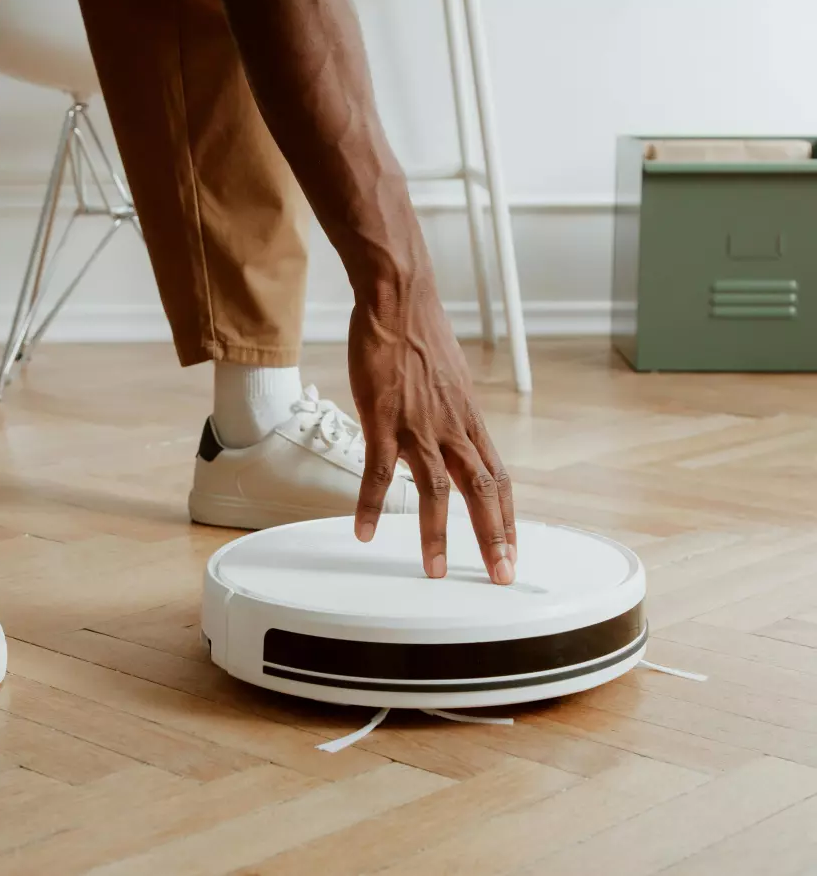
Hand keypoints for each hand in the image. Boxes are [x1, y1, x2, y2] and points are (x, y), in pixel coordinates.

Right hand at [348, 279, 515, 584]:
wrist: (399, 302)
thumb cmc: (420, 335)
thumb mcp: (450, 380)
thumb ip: (451, 414)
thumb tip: (449, 432)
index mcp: (469, 421)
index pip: (498, 477)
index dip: (507, 515)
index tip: (512, 545)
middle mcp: (453, 429)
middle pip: (482, 491)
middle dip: (494, 537)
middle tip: (501, 573)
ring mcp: (419, 427)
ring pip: (436, 491)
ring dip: (437, 535)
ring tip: (436, 569)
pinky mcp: (385, 421)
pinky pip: (378, 473)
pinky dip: (372, 505)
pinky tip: (363, 529)